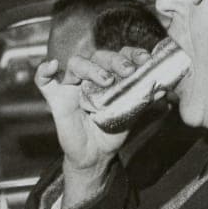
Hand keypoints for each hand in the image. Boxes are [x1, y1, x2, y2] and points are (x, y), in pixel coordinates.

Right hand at [34, 46, 152, 171]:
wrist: (96, 154)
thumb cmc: (112, 130)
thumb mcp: (131, 113)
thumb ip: (144, 99)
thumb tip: (164, 89)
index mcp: (109, 74)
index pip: (119, 55)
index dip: (132, 54)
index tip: (145, 60)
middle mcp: (90, 76)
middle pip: (99, 56)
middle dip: (115, 60)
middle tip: (128, 71)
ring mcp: (71, 85)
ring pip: (76, 64)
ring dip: (91, 67)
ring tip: (106, 79)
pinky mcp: (56, 99)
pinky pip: (43, 81)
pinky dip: (43, 71)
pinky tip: (51, 66)